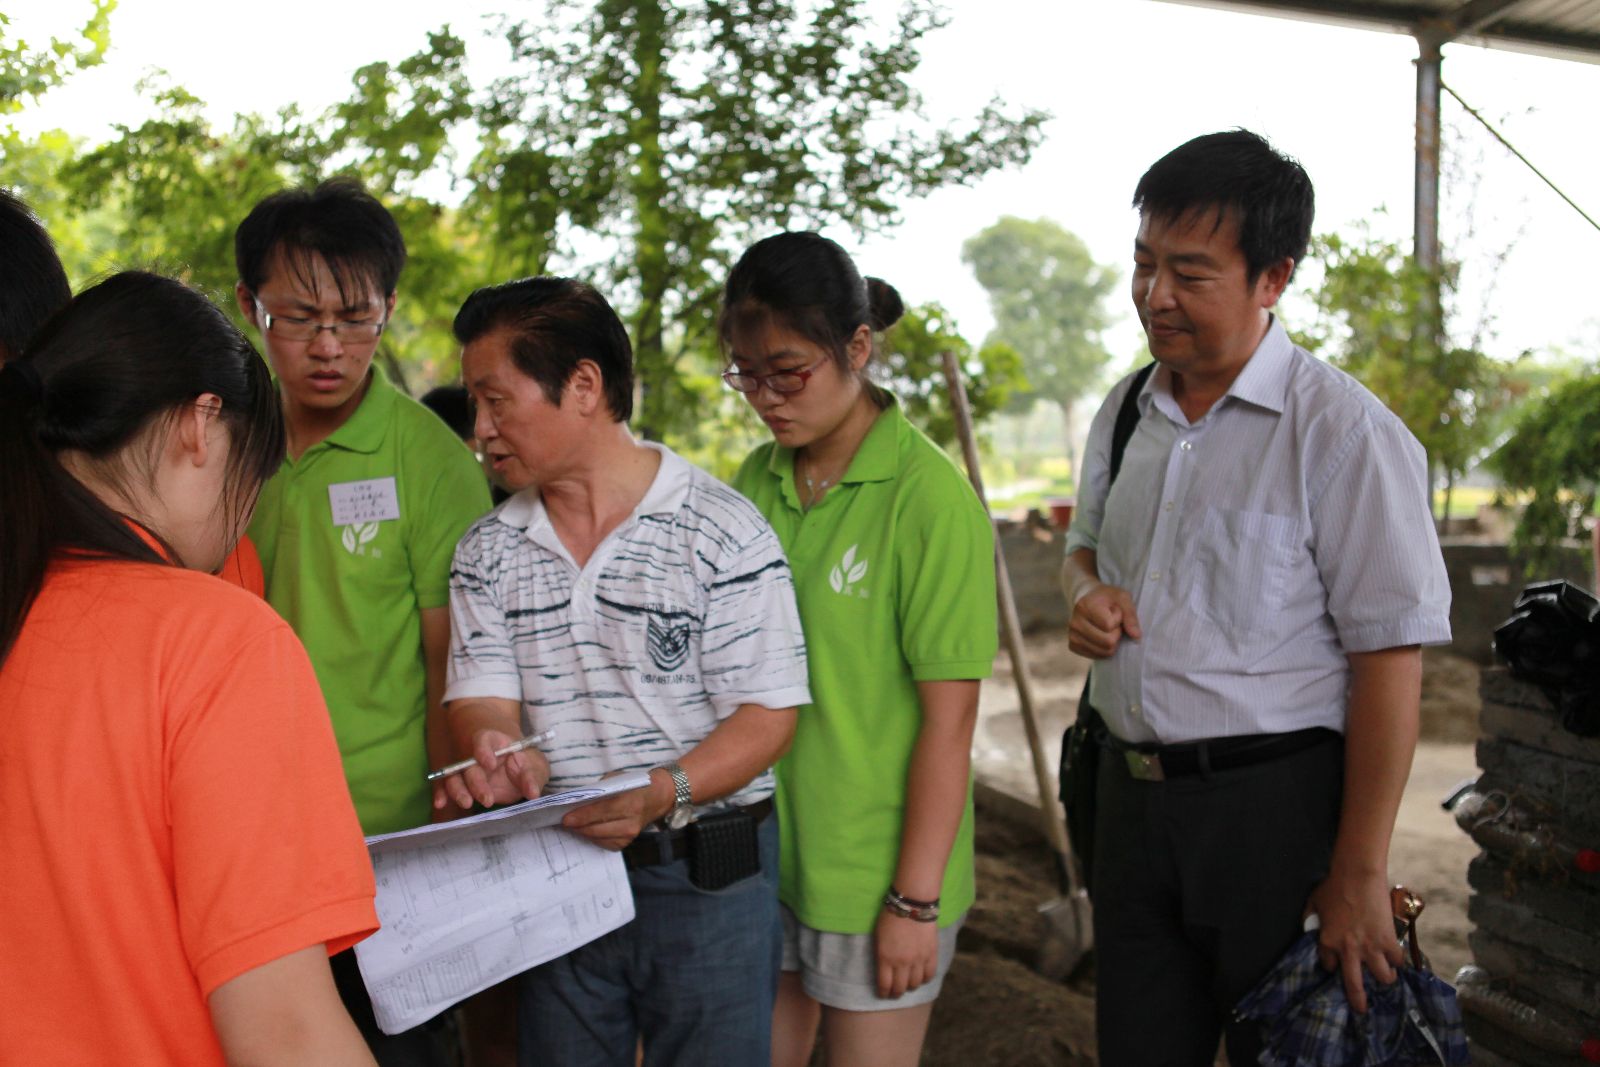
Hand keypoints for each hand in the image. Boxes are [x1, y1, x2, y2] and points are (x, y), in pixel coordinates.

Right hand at [432, 728, 549, 812]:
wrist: (511, 761)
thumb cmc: (523, 761)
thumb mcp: (533, 764)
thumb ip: (532, 775)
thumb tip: (533, 793)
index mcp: (493, 742)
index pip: (483, 741)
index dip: (484, 751)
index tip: (491, 764)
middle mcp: (474, 755)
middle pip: (468, 765)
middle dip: (476, 782)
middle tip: (488, 799)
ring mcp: (464, 769)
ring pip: (454, 776)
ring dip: (457, 790)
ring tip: (466, 803)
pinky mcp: (459, 784)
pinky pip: (445, 786)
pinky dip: (441, 794)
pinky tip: (440, 804)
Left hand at [562, 769, 672, 850]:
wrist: (656, 798)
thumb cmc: (634, 785)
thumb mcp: (617, 780)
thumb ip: (599, 791)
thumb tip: (577, 801)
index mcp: (629, 802)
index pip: (601, 811)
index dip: (581, 816)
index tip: (565, 818)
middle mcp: (630, 822)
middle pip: (597, 828)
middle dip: (578, 826)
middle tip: (564, 822)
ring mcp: (629, 835)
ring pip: (598, 837)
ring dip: (583, 832)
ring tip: (572, 826)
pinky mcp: (627, 843)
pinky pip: (604, 843)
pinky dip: (593, 837)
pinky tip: (586, 830)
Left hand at [873, 907, 939, 998]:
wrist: (912, 904)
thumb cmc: (890, 917)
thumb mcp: (878, 937)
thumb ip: (881, 955)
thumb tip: (884, 970)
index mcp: (885, 958)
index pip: (885, 985)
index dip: (884, 993)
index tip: (884, 994)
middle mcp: (902, 963)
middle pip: (900, 988)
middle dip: (896, 993)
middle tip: (895, 992)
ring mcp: (918, 960)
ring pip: (915, 984)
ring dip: (911, 986)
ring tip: (908, 984)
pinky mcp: (931, 954)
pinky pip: (930, 975)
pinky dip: (925, 979)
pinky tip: (921, 977)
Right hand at [1067, 581, 1141, 658]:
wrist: (1087, 598)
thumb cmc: (1107, 597)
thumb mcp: (1122, 598)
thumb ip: (1131, 615)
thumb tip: (1136, 636)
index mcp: (1084, 606)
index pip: (1109, 625)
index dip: (1118, 620)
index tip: (1114, 611)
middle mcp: (1075, 623)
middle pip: (1108, 642)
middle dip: (1116, 633)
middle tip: (1112, 622)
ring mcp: (1072, 636)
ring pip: (1104, 652)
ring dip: (1111, 641)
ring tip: (1106, 628)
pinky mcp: (1073, 646)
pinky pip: (1097, 656)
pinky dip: (1104, 648)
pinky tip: (1100, 635)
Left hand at [1304, 865, 1403, 1012]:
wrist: (1358, 876)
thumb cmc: (1334, 886)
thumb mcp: (1313, 903)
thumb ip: (1310, 919)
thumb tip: (1308, 928)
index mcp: (1328, 942)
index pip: (1329, 965)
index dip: (1333, 966)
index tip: (1336, 966)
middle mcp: (1348, 950)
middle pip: (1354, 985)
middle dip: (1358, 1000)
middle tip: (1361, 1009)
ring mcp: (1370, 947)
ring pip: (1382, 977)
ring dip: (1385, 978)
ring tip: (1387, 977)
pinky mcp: (1388, 940)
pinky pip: (1397, 960)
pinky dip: (1398, 961)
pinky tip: (1397, 959)